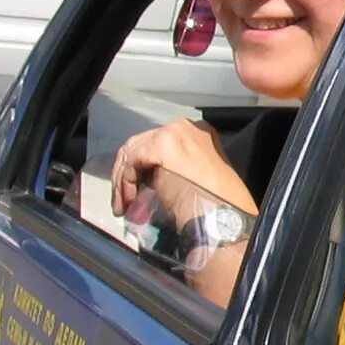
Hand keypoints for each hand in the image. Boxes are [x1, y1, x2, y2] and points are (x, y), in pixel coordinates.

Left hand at [110, 120, 255, 226]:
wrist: (221, 218)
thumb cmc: (214, 206)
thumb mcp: (194, 178)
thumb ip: (174, 168)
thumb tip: (148, 176)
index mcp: (198, 133)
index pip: (158, 142)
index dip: (142, 167)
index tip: (135, 189)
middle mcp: (185, 127)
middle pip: (142, 143)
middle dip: (128, 172)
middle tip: (123, 199)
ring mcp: (173, 133)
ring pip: (133, 150)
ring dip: (123, 179)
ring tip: (123, 205)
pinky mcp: (161, 145)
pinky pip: (132, 160)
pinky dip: (125, 181)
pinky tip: (129, 200)